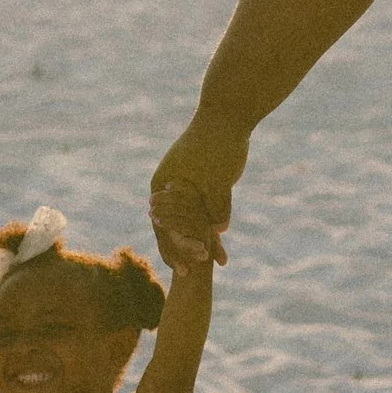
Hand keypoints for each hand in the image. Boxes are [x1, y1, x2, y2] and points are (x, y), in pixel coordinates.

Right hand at [150, 114, 248, 266]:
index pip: (164, 226)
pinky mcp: (202, 186)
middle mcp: (170, 188)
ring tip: (215, 261)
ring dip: (202, 240)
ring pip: (190, 221)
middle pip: (173, 227)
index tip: (185, 269)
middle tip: (190, 274)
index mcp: (164, 185)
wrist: (228, 118)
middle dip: (184, 250)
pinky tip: (220, 241)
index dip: (175, 249)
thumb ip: (216, 205)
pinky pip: (204, 213)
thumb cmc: (217, 144)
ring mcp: (185, 187)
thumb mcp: (216, 178)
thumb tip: (219, 227)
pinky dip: (212, 226)